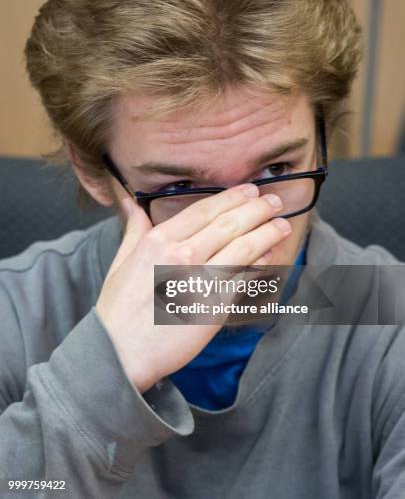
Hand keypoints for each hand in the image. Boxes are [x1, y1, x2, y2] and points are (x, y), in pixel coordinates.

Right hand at [95, 184, 290, 392]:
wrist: (122, 353)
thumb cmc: (119, 310)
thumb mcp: (121, 261)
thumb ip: (135, 228)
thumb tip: (133, 202)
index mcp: (158, 241)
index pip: (204, 210)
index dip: (231, 197)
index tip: (249, 191)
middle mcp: (181, 255)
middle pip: (228, 224)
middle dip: (256, 209)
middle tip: (274, 201)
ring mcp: (199, 281)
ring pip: (242, 248)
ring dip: (267, 233)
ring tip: (282, 224)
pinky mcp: (214, 307)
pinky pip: (243, 279)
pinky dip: (260, 265)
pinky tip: (270, 256)